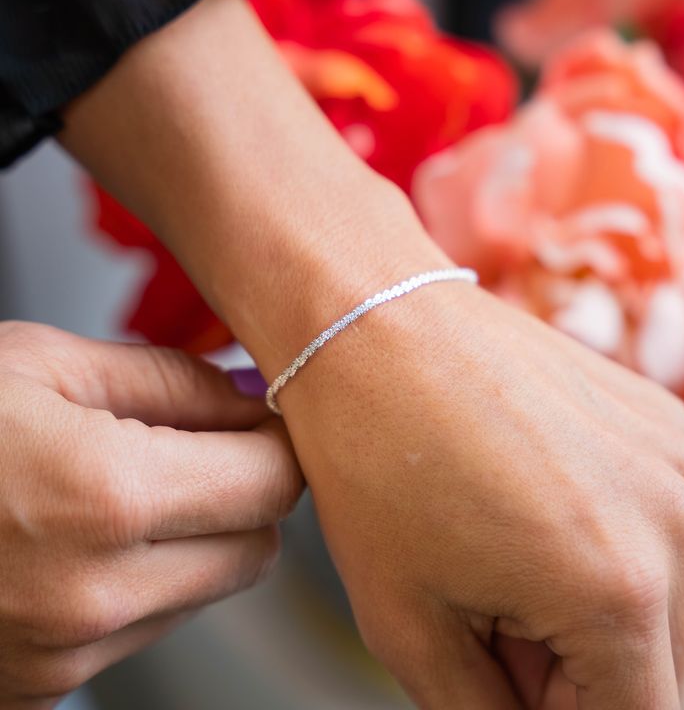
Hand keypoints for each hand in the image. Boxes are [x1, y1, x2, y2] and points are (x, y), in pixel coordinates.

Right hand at [0, 322, 302, 707]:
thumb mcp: (45, 365)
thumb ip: (172, 383)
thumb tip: (251, 396)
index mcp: (103, 498)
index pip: (269, 484)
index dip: (281, 444)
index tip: (271, 418)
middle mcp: (92, 594)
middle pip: (256, 545)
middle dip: (251, 490)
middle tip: (215, 442)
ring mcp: (65, 653)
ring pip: (212, 588)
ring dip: (206, 535)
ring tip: (144, 481)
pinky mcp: (41, 685)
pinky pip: (151, 624)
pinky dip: (155, 576)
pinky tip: (101, 532)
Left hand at [281, 284, 683, 709]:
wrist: (373, 324)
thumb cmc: (371, 460)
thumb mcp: (409, 624)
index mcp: (616, 590)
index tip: (507, 693)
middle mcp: (669, 519)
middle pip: (653, 665)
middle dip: (574, 674)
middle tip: (488, 631)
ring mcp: (668, 459)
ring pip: (652, 593)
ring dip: (588, 607)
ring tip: (494, 560)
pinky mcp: (652, 419)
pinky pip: (646, 517)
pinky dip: (599, 539)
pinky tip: (522, 504)